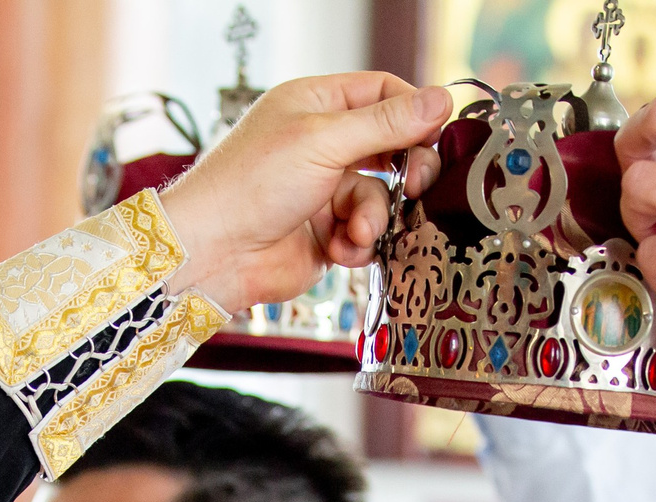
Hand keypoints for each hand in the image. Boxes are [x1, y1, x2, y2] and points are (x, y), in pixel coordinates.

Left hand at [160, 73, 449, 310]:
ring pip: (380, 197)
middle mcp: (321, 144)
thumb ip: (387, 123)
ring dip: (373, 216)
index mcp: (316, 104)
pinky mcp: (326, 232)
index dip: (414, 113)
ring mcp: (324, 190)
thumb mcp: (324, 141)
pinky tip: (337, 248)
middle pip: (391, 146)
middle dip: (406, 168)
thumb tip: (440, 100)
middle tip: (415, 184)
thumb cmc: (249, 185)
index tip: (435, 135)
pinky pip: (364, 234)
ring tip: (353, 230)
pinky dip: (357, 243)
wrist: (215, 252)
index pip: (383, 94)